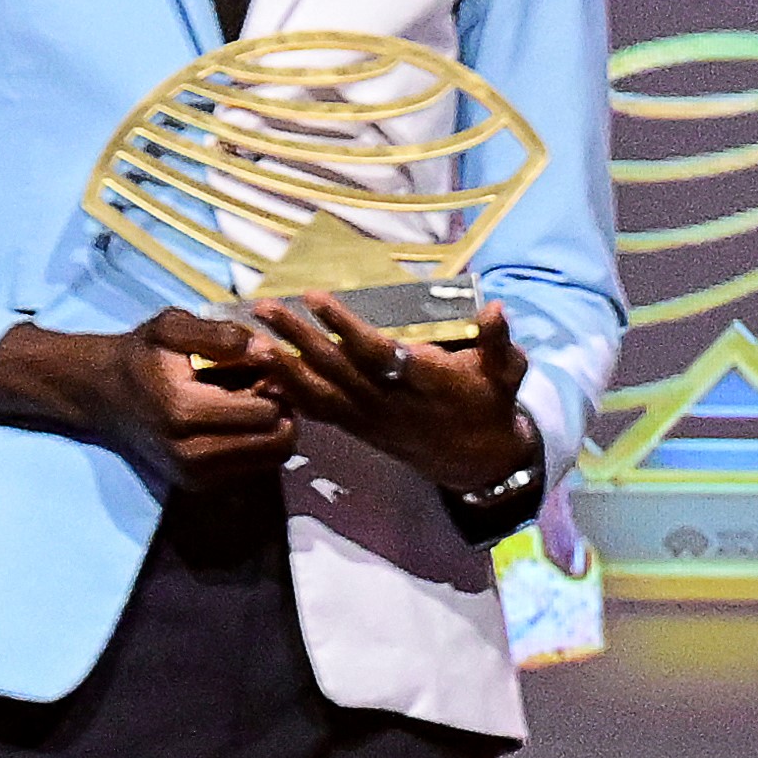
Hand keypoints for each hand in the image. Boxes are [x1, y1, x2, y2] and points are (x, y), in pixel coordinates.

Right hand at [0, 309, 291, 485]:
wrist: (103, 394)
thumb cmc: (141, 354)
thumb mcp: (173, 327)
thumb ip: (220, 334)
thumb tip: (267, 350)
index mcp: (184, 411)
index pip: (266, 412)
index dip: (277, 385)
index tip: (264, 366)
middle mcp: (190, 454)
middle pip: (277, 444)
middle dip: (283, 412)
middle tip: (267, 385)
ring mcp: (193, 476)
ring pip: (270, 461)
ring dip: (273, 430)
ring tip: (253, 400)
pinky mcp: (196, 485)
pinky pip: (252, 469)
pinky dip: (257, 444)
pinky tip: (238, 419)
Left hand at [245, 294, 539, 499]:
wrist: (477, 460)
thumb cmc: (489, 402)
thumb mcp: (506, 370)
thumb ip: (498, 340)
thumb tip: (496, 308)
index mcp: (423, 380)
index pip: (376, 352)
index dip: (345, 326)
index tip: (315, 297)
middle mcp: (388, 401)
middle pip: (335, 369)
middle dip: (297, 338)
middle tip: (265, 307)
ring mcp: (369, 419)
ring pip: (319, 393)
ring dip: (283, 367)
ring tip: (252, 341)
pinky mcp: (359, 429)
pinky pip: (319, 413)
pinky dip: (289, 395)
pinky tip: (263, 376)